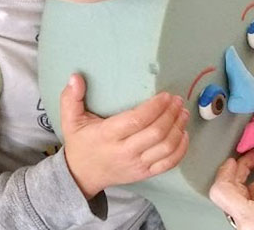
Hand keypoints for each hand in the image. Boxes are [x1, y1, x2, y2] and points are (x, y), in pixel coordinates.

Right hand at [59, 74, 190, 198]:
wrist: (82, 176)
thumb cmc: (80, 143)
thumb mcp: (70, 120)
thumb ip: (71, 98)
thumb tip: (75, 76)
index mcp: (107, 136)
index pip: (136, 121)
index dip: (155, 107)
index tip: (165, 95)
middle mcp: (124, 152)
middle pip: (156, 133)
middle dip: (171, 114)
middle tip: (177, 100)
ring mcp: (136, 165)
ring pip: (166, 147)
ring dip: (179, 128)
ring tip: (183, 113)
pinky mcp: (145, 174)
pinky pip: (169, 163)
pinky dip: (181, 149)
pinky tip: (184, 134)